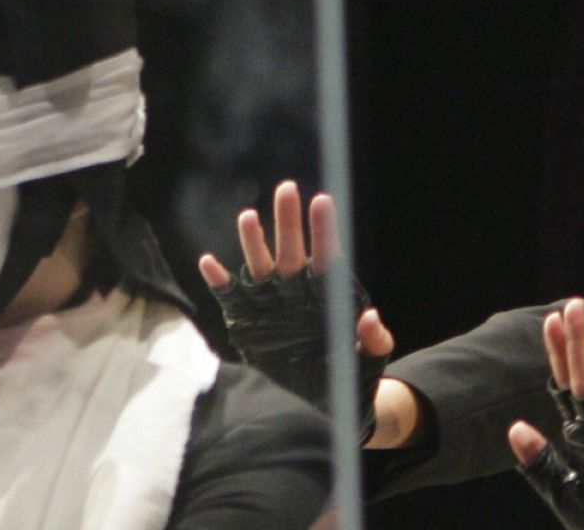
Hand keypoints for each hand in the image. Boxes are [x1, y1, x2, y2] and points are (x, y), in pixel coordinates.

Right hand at [200, 181, 396, 441]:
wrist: (331, 395)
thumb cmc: (354, 370)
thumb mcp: (370, 359)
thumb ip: (374, 339)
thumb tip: (371, 316)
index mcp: (328, 295)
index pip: (326, 257)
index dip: (323, 232)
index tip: (323, 201)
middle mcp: (297, 292)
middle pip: (290, 252)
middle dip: (288, 222)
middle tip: (287, 188)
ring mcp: (271, 305)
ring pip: (260, 267)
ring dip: (254, 243)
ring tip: (248, 216)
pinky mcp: (248, 322)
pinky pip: (230, 298)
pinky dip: (219, 282)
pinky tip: (209, 263)